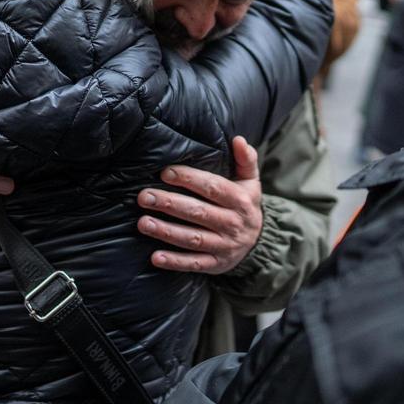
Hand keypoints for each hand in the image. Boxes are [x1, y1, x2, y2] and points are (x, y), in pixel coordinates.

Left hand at [136, 136, 261, 273]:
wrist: (259, 242)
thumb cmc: (245, 204)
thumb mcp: (250, 182)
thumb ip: (245, 160)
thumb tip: (238, 139)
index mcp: (240, 201)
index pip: (213, 188)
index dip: (190, 179)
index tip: (165, 173)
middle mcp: (233, 224)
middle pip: (199, 213)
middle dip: (170, 204)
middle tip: (144, 196)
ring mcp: (224, 246)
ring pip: (193, 239)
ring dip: (167, 232)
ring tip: (143, 223)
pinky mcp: (215, 265)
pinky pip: (194, 264)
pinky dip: (175, 262)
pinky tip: (155, 257)